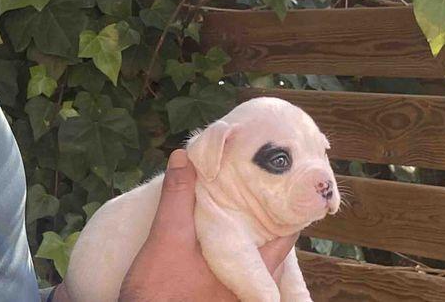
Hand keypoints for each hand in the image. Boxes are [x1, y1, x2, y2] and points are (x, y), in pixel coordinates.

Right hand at [117, 149, 297, 301]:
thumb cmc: (159, 288)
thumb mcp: (167, 236)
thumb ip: (178, 197)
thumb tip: (185, 156)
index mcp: (251, 275)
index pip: (285, 237)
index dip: (283, 207)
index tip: (277, 180)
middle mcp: (250, 289)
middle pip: (271, 246)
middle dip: (262, 215)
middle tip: (255, 183)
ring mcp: (236, 296)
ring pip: (253, 258)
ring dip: (245, 231)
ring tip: (236, 201)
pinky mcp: (220, 298)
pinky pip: (237, 267)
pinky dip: (232, 245)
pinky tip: (217, 229)